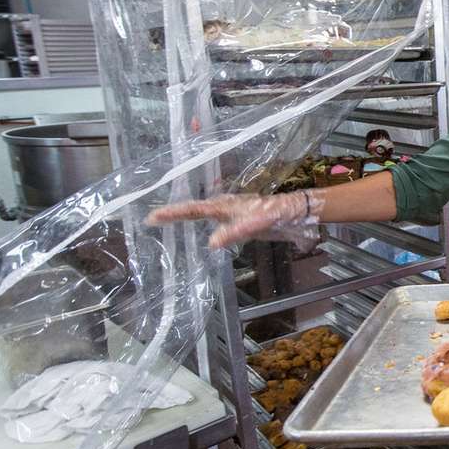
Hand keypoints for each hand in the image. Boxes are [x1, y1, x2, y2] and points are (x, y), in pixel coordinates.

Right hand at [146, 191, 319, 248]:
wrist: (297, 211)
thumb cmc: (277, 213)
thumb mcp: (257, 223)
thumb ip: (235, 232)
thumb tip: (211, 243)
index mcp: (224, 206)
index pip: (192, 209)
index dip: (172, 213)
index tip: (152, 216)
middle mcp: (224, 208)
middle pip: (193, 210)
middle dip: (173, 213)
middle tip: (151, 219)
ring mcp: (231, 213)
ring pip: (203, 214)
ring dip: (185, 217)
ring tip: (167, 221)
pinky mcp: (239, 221)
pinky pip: (215, 222)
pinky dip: (202, 224)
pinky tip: (202, 232)